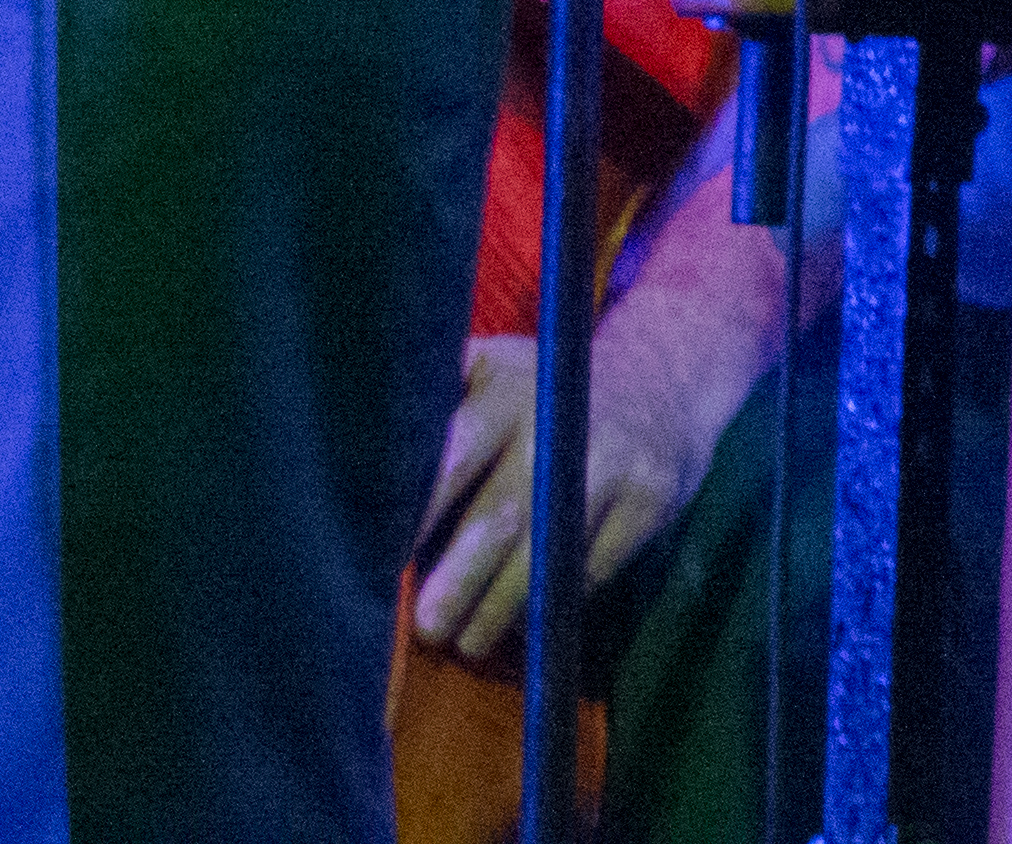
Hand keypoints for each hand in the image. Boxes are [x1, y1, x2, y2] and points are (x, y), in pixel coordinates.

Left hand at [408, 235, 781, 664]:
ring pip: (551, 548)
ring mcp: (611, 461)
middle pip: (505, 510)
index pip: (456, 449)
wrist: (658, 384)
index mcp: (503, 383)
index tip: (387, 554)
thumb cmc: (538, 390)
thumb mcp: (487, 370)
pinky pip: (595, 564)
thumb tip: (354, 457)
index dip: (426, 507)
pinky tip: (522, 625)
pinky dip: (555, 600)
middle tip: (427, 623)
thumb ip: (435, 402)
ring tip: (467, 642)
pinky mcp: (651, 500)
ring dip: (506, 604)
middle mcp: (558, 419)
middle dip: (463, 573)